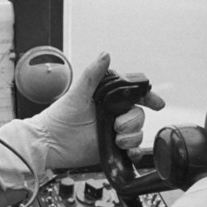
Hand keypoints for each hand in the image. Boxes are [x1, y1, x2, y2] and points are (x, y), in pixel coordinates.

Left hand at [34, 52, 164, 169]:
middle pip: (139, 116)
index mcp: (108, 100)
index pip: (135, 96)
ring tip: (116, 139)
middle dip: (133, 122)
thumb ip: (92, 74)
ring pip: (137, 134)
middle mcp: (113, 115)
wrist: (49, 142)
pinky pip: (133, 151)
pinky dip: (135, 152)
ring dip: (132, 137)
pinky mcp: (112, 150)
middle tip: (117, 125)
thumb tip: (105, 54)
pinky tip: (129, 152)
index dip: (149, 98)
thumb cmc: (59, 116)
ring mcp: (113, 133)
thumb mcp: (77, 93)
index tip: (156, 103)